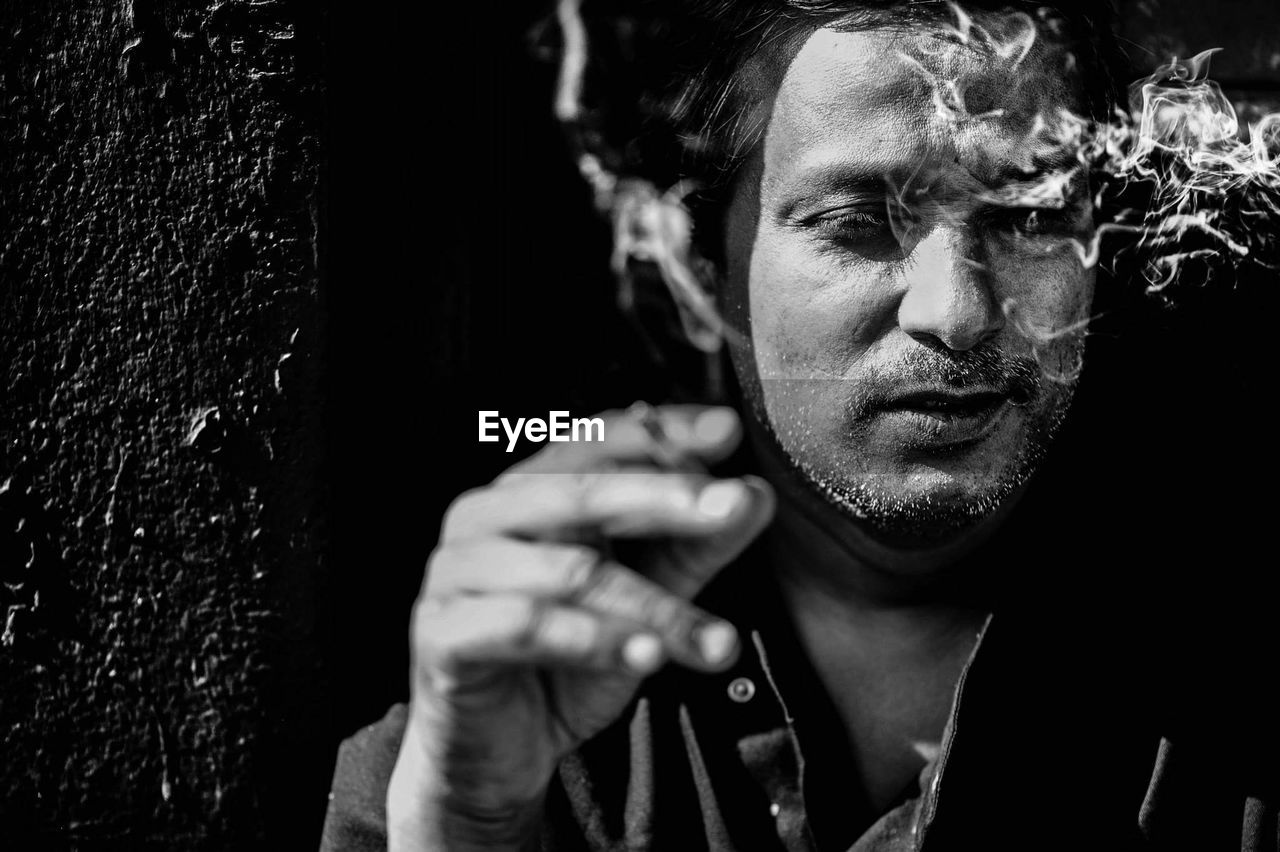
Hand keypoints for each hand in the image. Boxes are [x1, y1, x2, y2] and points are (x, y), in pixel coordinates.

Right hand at [387, 405, 774, 850]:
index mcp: (528, 490)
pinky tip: (646, 658)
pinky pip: (523, 626)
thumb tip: (753, 496)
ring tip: (717, 636)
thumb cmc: (564, 662)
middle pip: (580, 489)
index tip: (729, 433)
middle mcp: (485, 515)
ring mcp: (457, 572)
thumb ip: (693, 549)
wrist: (494, 754)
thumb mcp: (644, 602)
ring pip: (568, 571)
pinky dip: (591, 640)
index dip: (662, 432)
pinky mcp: (443, 634)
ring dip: (652, 605)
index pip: (597, 439)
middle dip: (664, 496)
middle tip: (731, 506)